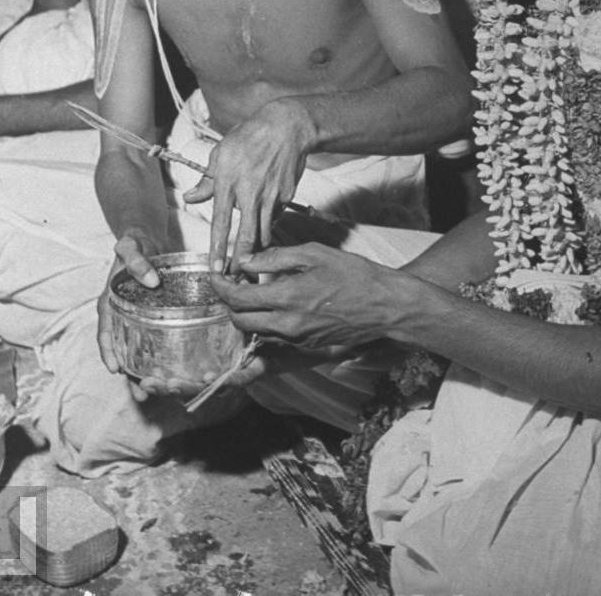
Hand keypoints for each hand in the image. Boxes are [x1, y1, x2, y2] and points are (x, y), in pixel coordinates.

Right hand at [96, 232, 212, 397]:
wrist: (144, 237)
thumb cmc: (134, 243)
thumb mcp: (130, 246)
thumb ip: (136, 260)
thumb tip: (151, 281)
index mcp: (110, 302)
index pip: (106, 332)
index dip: (108, 352)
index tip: (115, 370)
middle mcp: (121, 316)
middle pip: (122, 350)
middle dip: (130, 375)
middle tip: (143, 394)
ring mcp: (136, 320)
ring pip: (137, 352)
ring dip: (145, 374)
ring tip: (157, 394)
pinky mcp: (152, 319)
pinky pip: (154, 342)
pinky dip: (160, 359)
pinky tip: (175, 372)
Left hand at [183, 99, 311, 274]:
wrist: (286, 127)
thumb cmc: (249, 137)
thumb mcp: (221, 154)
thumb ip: (207, 180)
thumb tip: (190, 197)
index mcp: (229, 182)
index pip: (220, 223)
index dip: (218, 249)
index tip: (215, 270)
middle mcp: (250, 193)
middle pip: (247, 237)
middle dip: (242, 262)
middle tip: (238, 278)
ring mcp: (271, 196)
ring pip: (264, 233)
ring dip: (258, 250)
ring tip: (253, 264)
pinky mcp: (286, 196)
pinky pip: (276, 218)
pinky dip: (269, 226)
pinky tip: (266, 228)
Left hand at [213, 243, 398, 354]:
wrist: (385, 306)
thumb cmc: (354, 274)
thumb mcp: (314, 253)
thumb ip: (276, 257)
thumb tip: (246, 260)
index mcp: (287, 298)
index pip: (238, 298)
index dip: (220, 287)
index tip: (215, 276)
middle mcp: (288, 325)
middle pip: (240, 322)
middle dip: (230, 304)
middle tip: (232, 285)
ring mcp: (297, 340)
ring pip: (256, 333)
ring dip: (247, 316)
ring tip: (253, 293)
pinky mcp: (307, 347)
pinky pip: (275, 339)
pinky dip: (266, 325)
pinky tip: (275, 306)